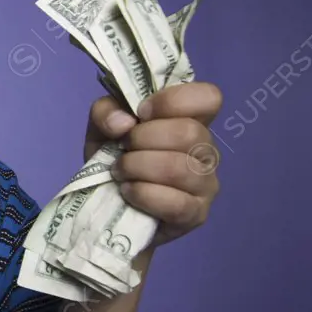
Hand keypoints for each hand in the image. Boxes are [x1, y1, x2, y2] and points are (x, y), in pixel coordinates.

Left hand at [83, 82, 222, 247]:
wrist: (107, 204)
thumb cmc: (114, 157)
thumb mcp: (102, 126)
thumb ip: (106, 111)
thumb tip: (123, 123)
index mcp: (191, 119)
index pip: (209, 97)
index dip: (172, 101)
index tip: (141, 113)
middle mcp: (206, 149)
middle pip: (189, 133)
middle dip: (143, 139)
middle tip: (123, 148)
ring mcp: (206, 183)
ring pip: (179, 168)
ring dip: (138, 167)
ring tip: (120, 171)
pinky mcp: (196, 214)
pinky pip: (176, 203)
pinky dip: (143, 194)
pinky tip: (128, 191)